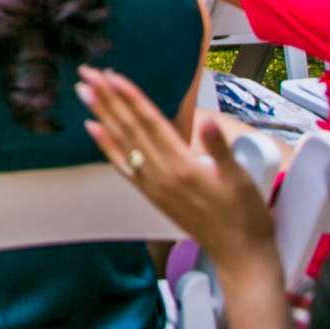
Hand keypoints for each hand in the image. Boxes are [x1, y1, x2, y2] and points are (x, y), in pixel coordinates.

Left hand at [79, 66, 276, 272]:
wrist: (239, 254)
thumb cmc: (246, 216)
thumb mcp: (241, 179)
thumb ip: (221, 148)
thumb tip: (208, 121)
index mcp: (184, 165)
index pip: (151, 122)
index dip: (130, 97)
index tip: (110, 76)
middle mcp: (162, 174)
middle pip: (130, 127)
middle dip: (107, 98)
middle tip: (86, 73)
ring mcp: (153, 185)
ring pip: (122, 142)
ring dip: (102, 115)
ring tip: (84, 91)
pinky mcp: (151, 195)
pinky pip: (122, 165)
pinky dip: (106, 145)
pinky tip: (92, 128)